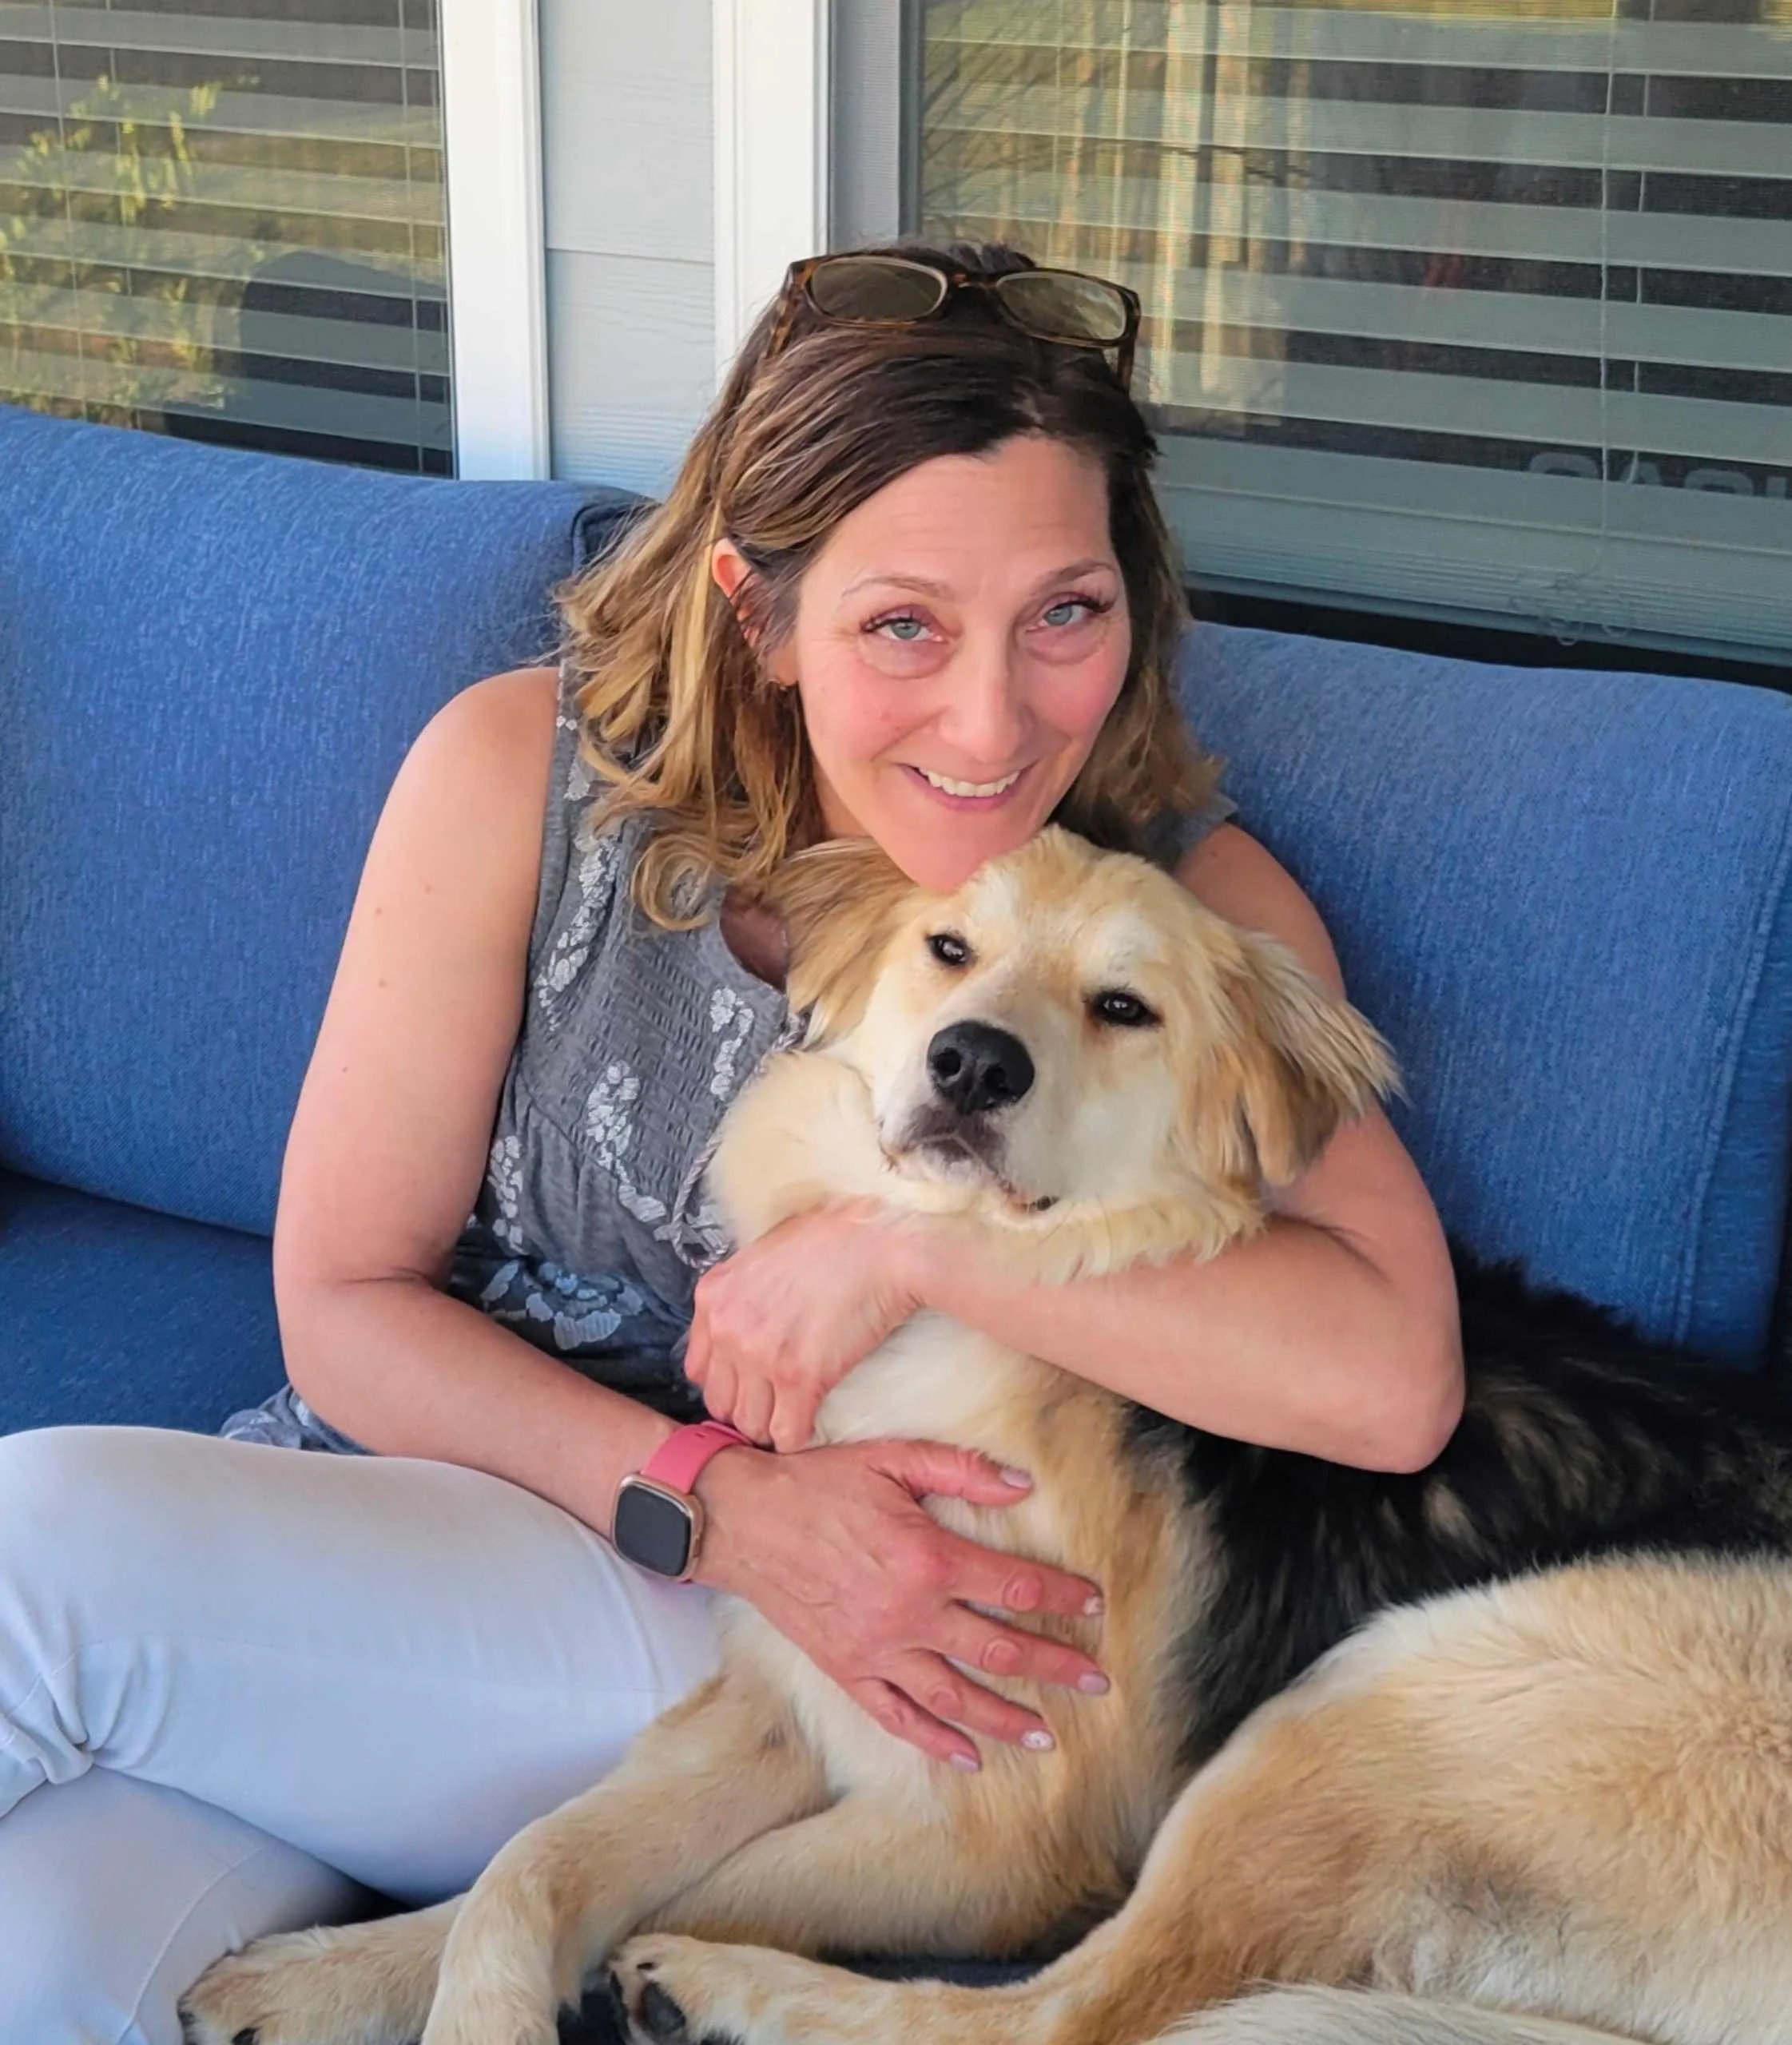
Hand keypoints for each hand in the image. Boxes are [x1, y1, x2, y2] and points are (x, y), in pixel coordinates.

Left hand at [685, 1202, 923, 1452]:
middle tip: (774, 1405)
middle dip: (746, 1407)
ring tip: (793, 1416)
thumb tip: (744, 1318)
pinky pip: (786, 1433)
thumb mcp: (766, 1252)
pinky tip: (811, 1424)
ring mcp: (759, 1354)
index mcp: (714, 1295)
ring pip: (749, 1423)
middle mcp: (728, 1327)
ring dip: (771, 1426)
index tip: (750, 1385)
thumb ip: (743, 1289)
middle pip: (720, 1401)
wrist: (883, 1245)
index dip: (728, 1381)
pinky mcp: (798, 1377)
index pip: (699, 1368)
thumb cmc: (836, 1240)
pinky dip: (797, 1436)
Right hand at [691, 1436, 1107, 1770]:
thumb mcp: (892, 1459)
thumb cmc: (819, 1483)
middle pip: (998, 1651)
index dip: (1061, 1597)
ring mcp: (877, 1651)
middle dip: (1055, 1668)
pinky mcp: (847, 1671)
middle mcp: (909, 1615)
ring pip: (955, 1699)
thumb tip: (1023, 1484)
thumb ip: (961, 1470)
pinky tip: (968, 1757)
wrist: (744, 1521)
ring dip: (1006, 1720)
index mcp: (927, 1558)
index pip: (1013, 1586)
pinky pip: (897, 1717)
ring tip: (1048, 1737)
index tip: (1093, 1605)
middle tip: (1099, 1683)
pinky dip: (934, 1743)